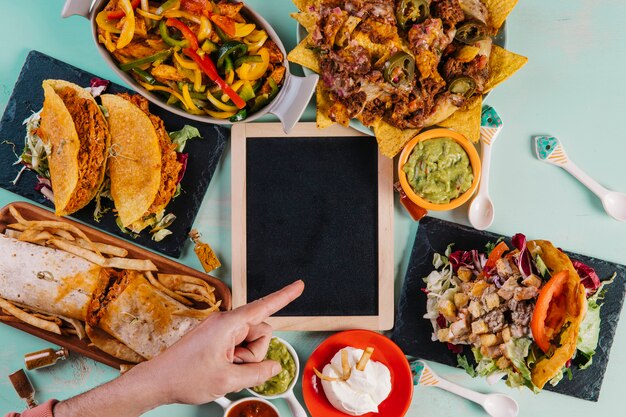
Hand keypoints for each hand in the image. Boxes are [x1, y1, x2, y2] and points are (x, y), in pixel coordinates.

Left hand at [133, 279, 304, 404]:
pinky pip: (237, 344)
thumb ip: (258, 373)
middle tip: (232, 366)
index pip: (264, 306)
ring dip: (244, 357)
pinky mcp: (215, 337)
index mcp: (229, 324)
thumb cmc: (185, 377)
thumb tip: (274, 366)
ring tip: (222, 367)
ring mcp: (220, 329)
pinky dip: (236, 358)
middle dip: (254, 352)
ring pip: (250, 340)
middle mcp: (225, 321)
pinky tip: (220, 367)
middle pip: (260, 331)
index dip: (285, 296)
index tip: (299, 285)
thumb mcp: (228, 381)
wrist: (158, 381)